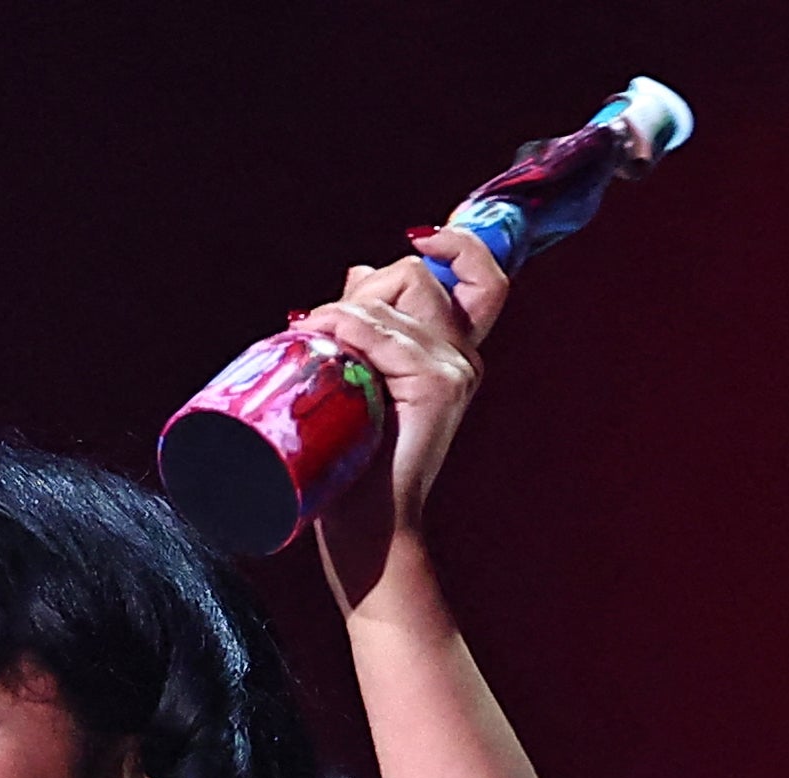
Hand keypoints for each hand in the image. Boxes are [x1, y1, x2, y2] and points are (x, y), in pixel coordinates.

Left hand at [295, 228, 504, 613]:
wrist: (368, 528)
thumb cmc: (355, 464)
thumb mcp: (361, 379)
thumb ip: (369, 326)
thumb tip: (361, 270)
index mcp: (453, 353)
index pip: (482, 276)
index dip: (458, 244)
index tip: (418, 238)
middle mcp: (463, 356)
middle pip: (419, 274)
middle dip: (363, 288)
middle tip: (319, 328)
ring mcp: (455, 369)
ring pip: (399, 292)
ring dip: (340, 309)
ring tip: (306, 342)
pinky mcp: (438, 386)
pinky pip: (383, 331)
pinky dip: (343, 326)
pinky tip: (316, 337)